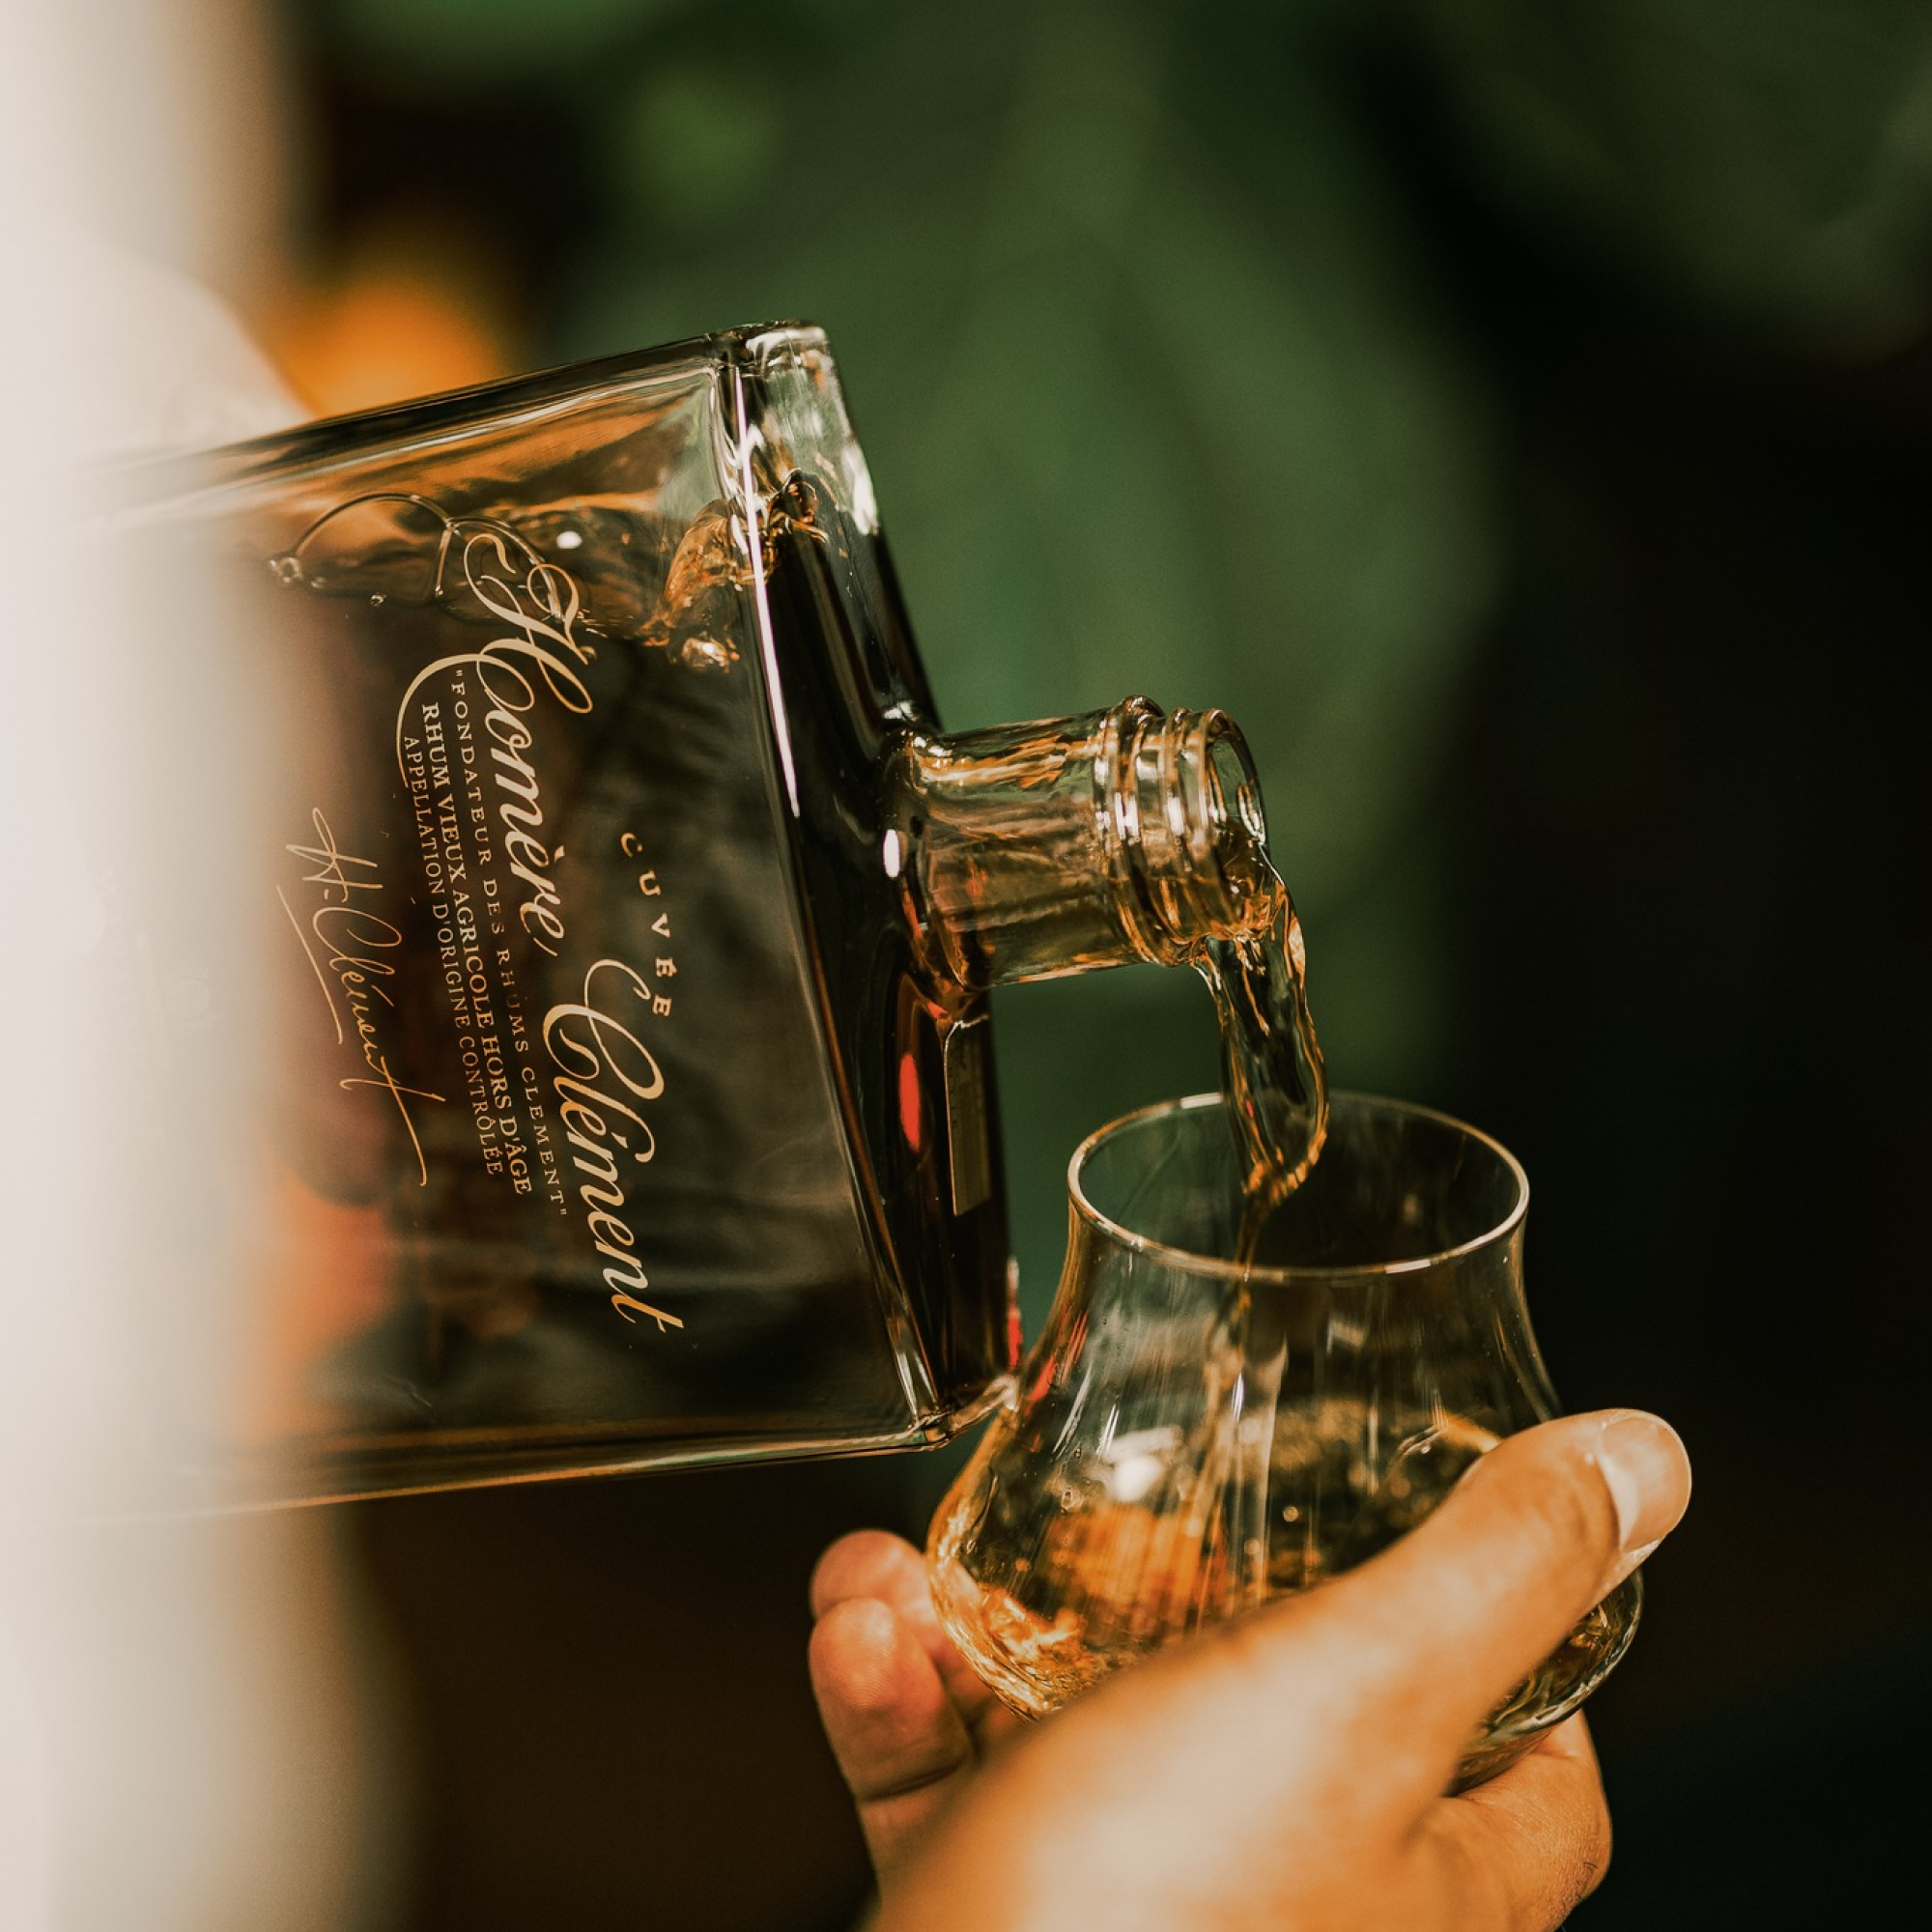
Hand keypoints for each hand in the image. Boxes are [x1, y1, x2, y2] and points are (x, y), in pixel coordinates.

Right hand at [810, 1407, 1689, 1931]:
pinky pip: (953, 1778)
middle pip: (1265, 1708)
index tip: (1441, 1538)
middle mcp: (1292, 1904)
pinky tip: (862, 1624)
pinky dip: (899, 1691)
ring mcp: (1137, 1914)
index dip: (1509, 1646)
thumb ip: (1493, 1570)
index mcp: (1421, 1875)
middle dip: (1159, 1577)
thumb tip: (1646, 1462)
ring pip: (1077, 1723)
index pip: (1530, 1765)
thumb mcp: (1354, 1696)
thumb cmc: (1160, 1921)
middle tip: (1122, 1501)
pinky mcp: (998, 1914)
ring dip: (983, 1614)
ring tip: (929, 1554)